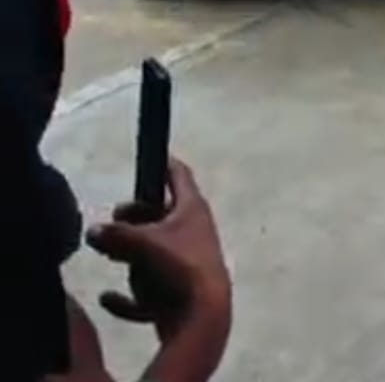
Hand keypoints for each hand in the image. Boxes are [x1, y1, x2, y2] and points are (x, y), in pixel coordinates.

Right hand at [87, 159, 230, 346]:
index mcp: (192, 208)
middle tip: (115, 219)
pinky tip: (107, 298)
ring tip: (110, 254)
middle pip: (163, 215)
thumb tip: (92, 231)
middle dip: (137, 216)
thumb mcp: (143, 243)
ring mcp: (189, 262)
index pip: (178, 175)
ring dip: (134, 254)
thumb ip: (115, 235)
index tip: (151, 157)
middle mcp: (194, 231)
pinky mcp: (181, 293)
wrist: (203, 315)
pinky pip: (150, 290)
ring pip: (157, 251)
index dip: (164, 164)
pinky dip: (129, 295)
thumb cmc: (179, 265)